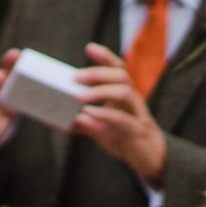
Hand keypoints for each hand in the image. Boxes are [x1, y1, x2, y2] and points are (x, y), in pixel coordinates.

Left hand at [69, 42, 166, 181]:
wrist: (149, 159)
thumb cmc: (124, 137)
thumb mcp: (101, 127)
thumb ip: (82, 121)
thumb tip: (55, 120)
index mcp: (124, 94)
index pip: (118, 69)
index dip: (105, 57)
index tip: (89, 48)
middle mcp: (132, 100)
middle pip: (121, 76)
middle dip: (98, 73)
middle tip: (75, 76)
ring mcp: (137, 114)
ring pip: (125, 93)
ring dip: (100, 91)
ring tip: (79, 96)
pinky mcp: (137, 132)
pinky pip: (123, 120)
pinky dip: (105, 115)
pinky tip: (89, 115)